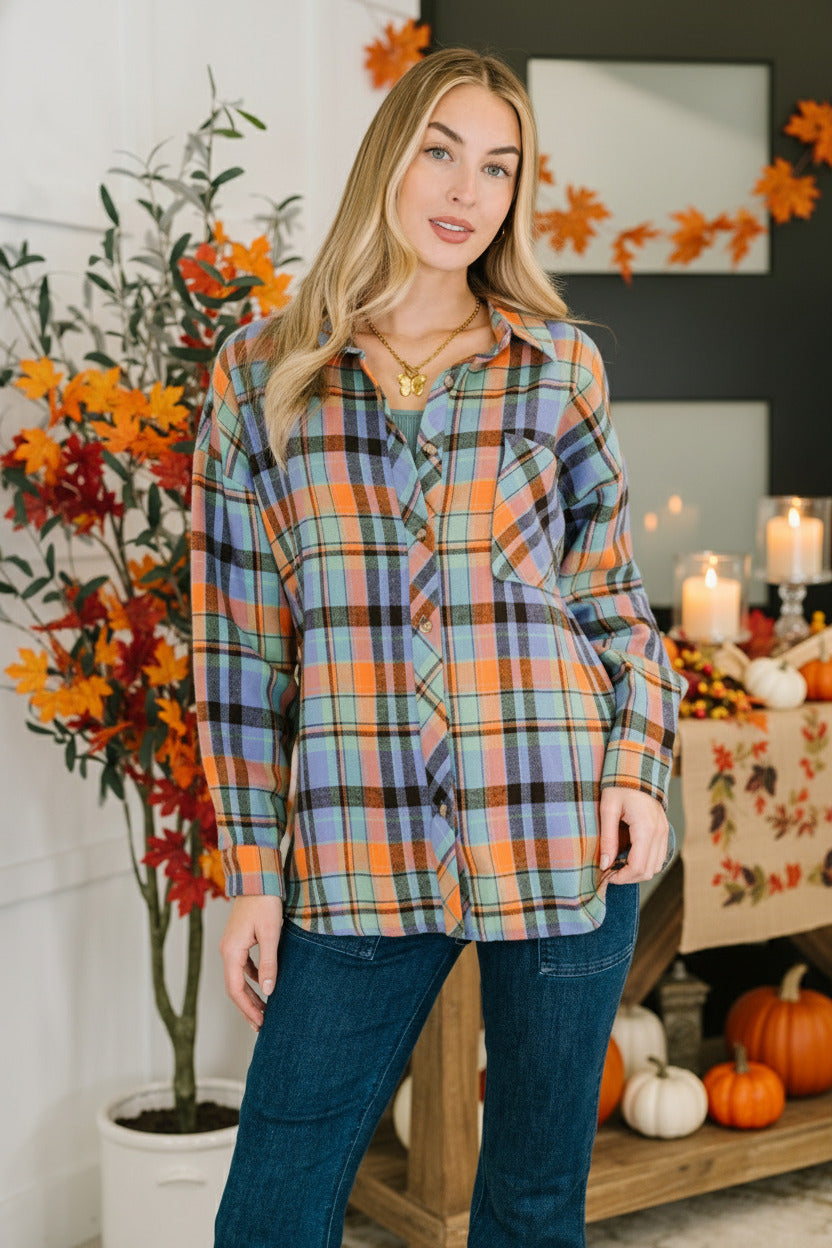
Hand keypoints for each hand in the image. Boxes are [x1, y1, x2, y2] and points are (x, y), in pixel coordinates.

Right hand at [219, 895, 283, 1031]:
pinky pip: (242, 966)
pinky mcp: (239, 939)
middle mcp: (227, 950)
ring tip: (264, 1010)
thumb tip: (268, 992)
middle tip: (262, 1025)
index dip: (247, 1008)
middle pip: (234, 987)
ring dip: (250, 995)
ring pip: (238, 978)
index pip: (235, 989)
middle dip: (247, 1007)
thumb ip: (268, 963)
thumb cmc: (265, 903)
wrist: (258, 877)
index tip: (260, 1023)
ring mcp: (231, 945)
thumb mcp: (271, 934)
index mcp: (231, 951)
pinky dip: (252, 979)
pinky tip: (264, 985)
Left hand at [599, 787, 668, 883]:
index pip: (638, 866)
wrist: (637, 769)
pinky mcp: (664, 830)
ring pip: (656, 866)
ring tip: (618, 864)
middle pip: (649, 871)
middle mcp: (659, 833)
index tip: (607, 876)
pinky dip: (645, 862)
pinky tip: (629, 856)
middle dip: (629, 877)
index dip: (622, 877)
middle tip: (610, 872)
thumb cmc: (619, 785)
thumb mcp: (608, 809)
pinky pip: (659, 856)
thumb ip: (607, 838)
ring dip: (638, 871)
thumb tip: (605, 864)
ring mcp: (664, 832)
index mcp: (646, 829)